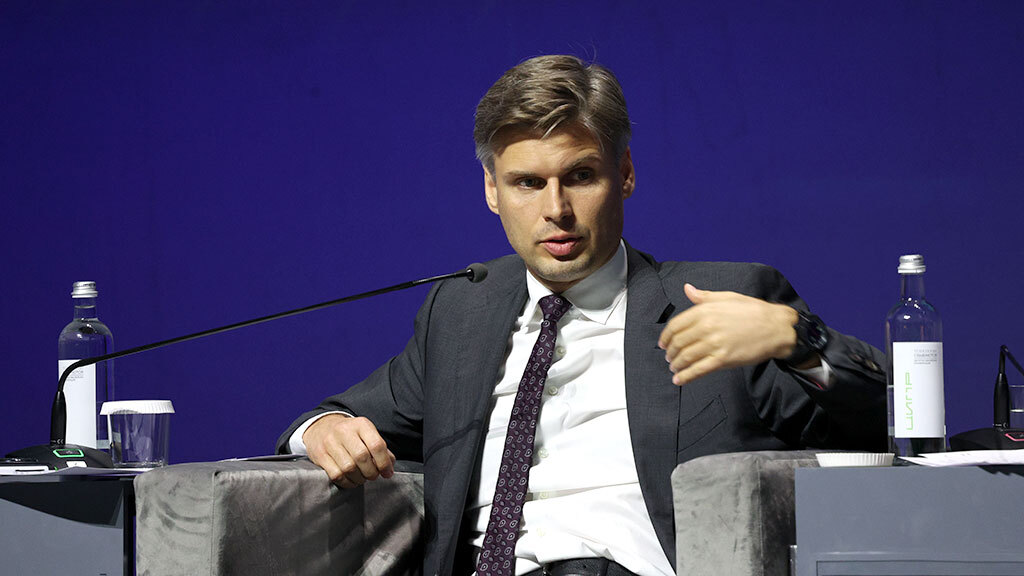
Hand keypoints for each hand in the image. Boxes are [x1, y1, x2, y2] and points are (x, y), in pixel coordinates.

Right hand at [302, 413, 395, 487]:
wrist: (322, 427)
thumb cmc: (351, 435)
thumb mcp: (367, 434)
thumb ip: (380, 449)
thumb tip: (389, 468)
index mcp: (361, 424)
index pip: (376, 445)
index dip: (384, 463)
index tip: (387, 473)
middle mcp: (344, 431)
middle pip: (362, 457)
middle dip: (371, 472)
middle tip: (373, 476)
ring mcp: (330, 442)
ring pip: (349, 468)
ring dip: (360, 479)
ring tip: (362, 478)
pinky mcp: (320, 455)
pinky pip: (337, 475)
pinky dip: (347, 482)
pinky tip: (351, 480)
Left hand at [658, 284, 797, 384]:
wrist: (776, 327)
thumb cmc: (753, 311)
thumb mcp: (728, 297)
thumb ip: (704, 296)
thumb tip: (687, 289)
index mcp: (705, 310)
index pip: (676, 325)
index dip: (666, 336)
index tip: (663, 343)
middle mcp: (707, 327)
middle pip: (678, 343)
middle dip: (670, 352)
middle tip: (668, 357)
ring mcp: (714, 344)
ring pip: (686, 357)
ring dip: (676, 365)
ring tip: (673, 368)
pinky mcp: (723, 360)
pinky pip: (698, 370)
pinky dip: (686, 376)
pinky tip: (679, 380)